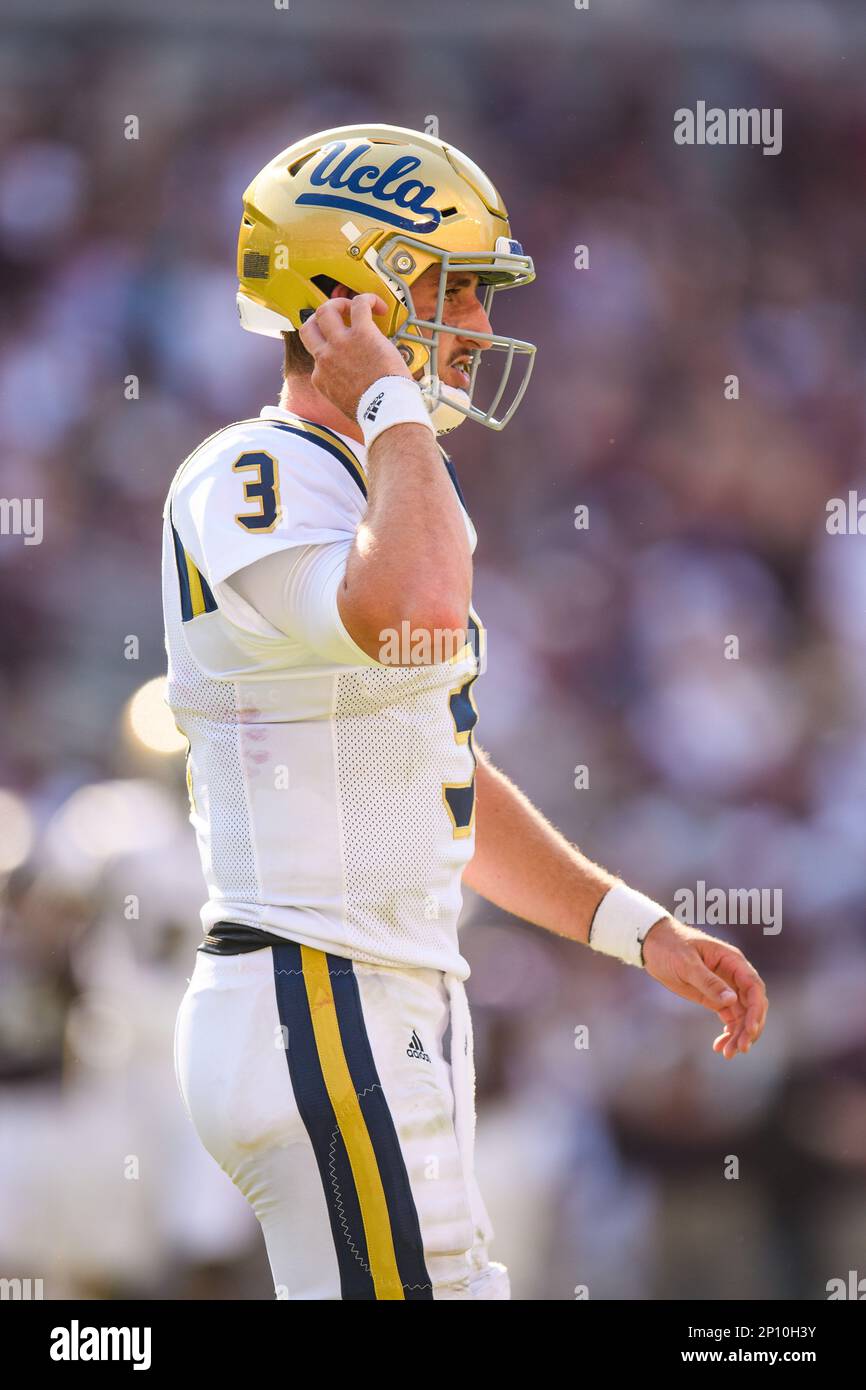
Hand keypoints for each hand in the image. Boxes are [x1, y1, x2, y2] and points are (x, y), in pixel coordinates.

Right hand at [298, 293, 412, 419]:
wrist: (385, 413)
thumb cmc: (374, 414)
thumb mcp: (346, 405)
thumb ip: (344, 392)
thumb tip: (358, 386)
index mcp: (320, 378)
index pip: (317, 357)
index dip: (331, 351)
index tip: (349, 353)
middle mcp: (325, 359)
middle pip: (308, 327)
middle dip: (320, 318)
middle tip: (338, 317)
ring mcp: (340, 344)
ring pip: (324, 310)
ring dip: (339, 304)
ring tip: (354, 307)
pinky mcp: (361, 333)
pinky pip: (359, 304)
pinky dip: (368, 299)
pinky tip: (379, 306)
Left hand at [641, 917, 767, 1059]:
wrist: (653, 944)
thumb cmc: (670, 947)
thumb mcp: (686, 964)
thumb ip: (708, 982)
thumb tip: (732, 1000)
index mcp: (732, 961)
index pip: (754, 987)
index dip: (756, 1010)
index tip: (751, 1030)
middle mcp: (734, 974)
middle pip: (753, 1005)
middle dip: (750, 1028)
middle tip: (741, 1049)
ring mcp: (726, 986)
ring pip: (742, 1015)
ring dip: (739, 1035)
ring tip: (728, 1054)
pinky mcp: (715, 997)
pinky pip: (730, 1017)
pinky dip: (729, 1032)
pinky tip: (720, 1047)